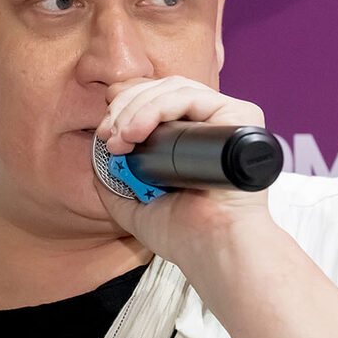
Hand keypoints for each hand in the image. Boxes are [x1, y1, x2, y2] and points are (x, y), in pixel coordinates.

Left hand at [92, 76, 277, 267]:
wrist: (211, 250)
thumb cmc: (184, 236)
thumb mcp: (135, 207)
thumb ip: (115, 184)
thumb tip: (98, 158)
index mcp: (192, 141)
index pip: (158, 101)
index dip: (128, 103)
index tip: (104, 129)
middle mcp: (211, 126)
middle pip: (163, 90)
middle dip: (125, 107)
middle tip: (108, 136)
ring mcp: (226, 120)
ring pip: (174, 88)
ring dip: (136, 107)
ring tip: (120, 139)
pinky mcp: (239, 118)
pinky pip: (192, 96)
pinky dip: (158, 107)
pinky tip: (137, 131)